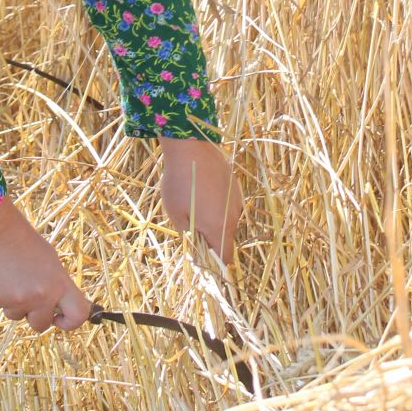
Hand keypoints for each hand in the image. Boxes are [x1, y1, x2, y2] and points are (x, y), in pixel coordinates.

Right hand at [0, 201, 91, 332]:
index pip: (77, 315)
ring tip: (10, 278)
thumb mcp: (50, 261)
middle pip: (41, 325)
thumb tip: (61, 305)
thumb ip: (56, 285)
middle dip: (35, 315)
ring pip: (17, 315)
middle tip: (29, 298)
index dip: (70, 322)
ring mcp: (17, 301)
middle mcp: (40, 296)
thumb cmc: (23, 241)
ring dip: (15, 304)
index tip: (59, 317)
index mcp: (58, 284)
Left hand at [159, 137, 240, 262]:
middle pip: (225, 238)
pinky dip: (216, 204)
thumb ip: (188, 235)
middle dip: (210, 238)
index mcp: (219, 227)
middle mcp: (233, 215)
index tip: (200, 256)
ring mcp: (236, 199)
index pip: (225, 257)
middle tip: (191, 225)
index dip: (214, 262)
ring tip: (194, 203)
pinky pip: (227, 204)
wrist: (192, 147)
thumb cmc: (180, 183)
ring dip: (213, 220)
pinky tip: (201, 190)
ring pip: (226, 220)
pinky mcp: (235, 186)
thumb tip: (194, 249)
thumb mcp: (175, 213)